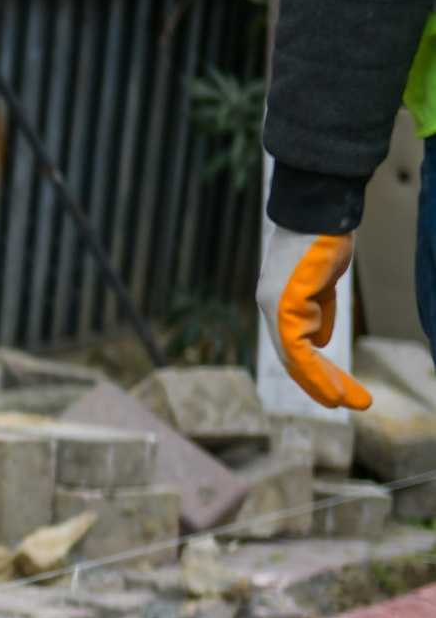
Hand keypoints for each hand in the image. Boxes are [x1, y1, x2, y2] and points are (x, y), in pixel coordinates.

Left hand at [257, 225, 371, 409]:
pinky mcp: (284, 303)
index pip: (294, 345)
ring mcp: (276, 307)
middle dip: (320, 384)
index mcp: (281, 303)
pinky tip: (332, 388)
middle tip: (344, 405)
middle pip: (293, 357)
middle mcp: (273, 308)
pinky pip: (298, 348)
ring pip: (295, 358)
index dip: (313, 370)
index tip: (335, 390)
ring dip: (322, 384)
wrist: (319, 212)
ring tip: (345, 403)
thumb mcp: (323, 281)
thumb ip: (320, 310)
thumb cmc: (323, 240)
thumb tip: (320, 340)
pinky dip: (315, 371)